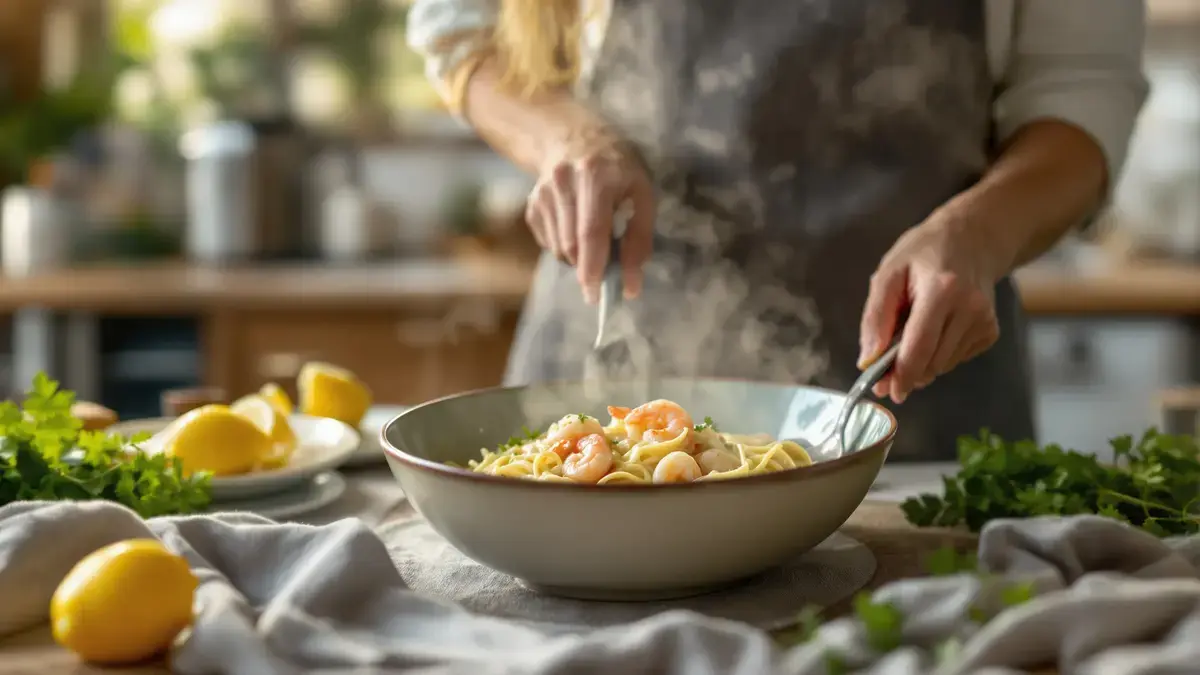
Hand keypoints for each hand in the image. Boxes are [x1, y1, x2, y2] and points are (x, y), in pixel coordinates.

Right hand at [525, 123, 654, 302]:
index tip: (597, 293)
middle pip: (571, 245)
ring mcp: (542, 193)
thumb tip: (631, 286)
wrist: (574, 139)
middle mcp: (563, 182)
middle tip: (603, 281)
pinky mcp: (532, 205)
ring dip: (578, 259)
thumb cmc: (617, 170)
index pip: (591, 229)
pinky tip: (576, 229)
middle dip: (588, 270)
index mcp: (596, 175)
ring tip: (594, 242)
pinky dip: (565, 249)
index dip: (594, 265)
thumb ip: (639, 238)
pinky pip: (549, 244)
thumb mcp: (641, 193)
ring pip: (558, 249)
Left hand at [858, 212, 1005, 403]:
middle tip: (885, 369)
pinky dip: (938, 353)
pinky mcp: (991, 332)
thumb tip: (868, 360)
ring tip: (914, 330)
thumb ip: (876, 317)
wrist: (974, 238)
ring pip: (942, 366)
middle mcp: (970, 308)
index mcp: (942, 290)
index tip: (884, 390)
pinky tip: (936, 328)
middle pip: (931, 363)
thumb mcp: (889, 272)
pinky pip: (955, 359)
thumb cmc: (925, 252)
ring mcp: (985, 322)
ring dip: (921, 361)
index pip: (919, 347)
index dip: (900, 375)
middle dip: (905, 372)